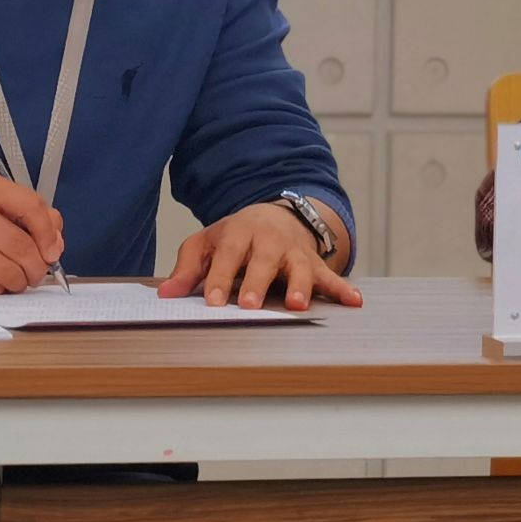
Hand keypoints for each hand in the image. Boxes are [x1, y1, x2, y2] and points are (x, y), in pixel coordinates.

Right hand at [0, 171, 64, 294]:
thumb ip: (29, 215)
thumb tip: (55, 242)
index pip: (29, 205)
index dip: (48, 232)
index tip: (52, 251)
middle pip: (19, 245)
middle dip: (36, 266)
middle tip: (37, 274)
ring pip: (4, 270)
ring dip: (19, 282)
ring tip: (17, 280)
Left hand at [157, 202, 362, 310]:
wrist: (275, 216)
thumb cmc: (237, 237)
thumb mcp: (208, 244)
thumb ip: (188, 268)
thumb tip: (166, 294)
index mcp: (240, 233)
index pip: (228, 255)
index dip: (220, 278)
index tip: (213, 302)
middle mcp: (270, 240)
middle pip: (264, 260)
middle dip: (258, 282)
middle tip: (251, 305)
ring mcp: (295, 251)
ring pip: (299, 267)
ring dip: (300, 285)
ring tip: (298, 304)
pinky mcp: (314, 263)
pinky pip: (331, 276)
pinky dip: (343, 289)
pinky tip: (354, 301)